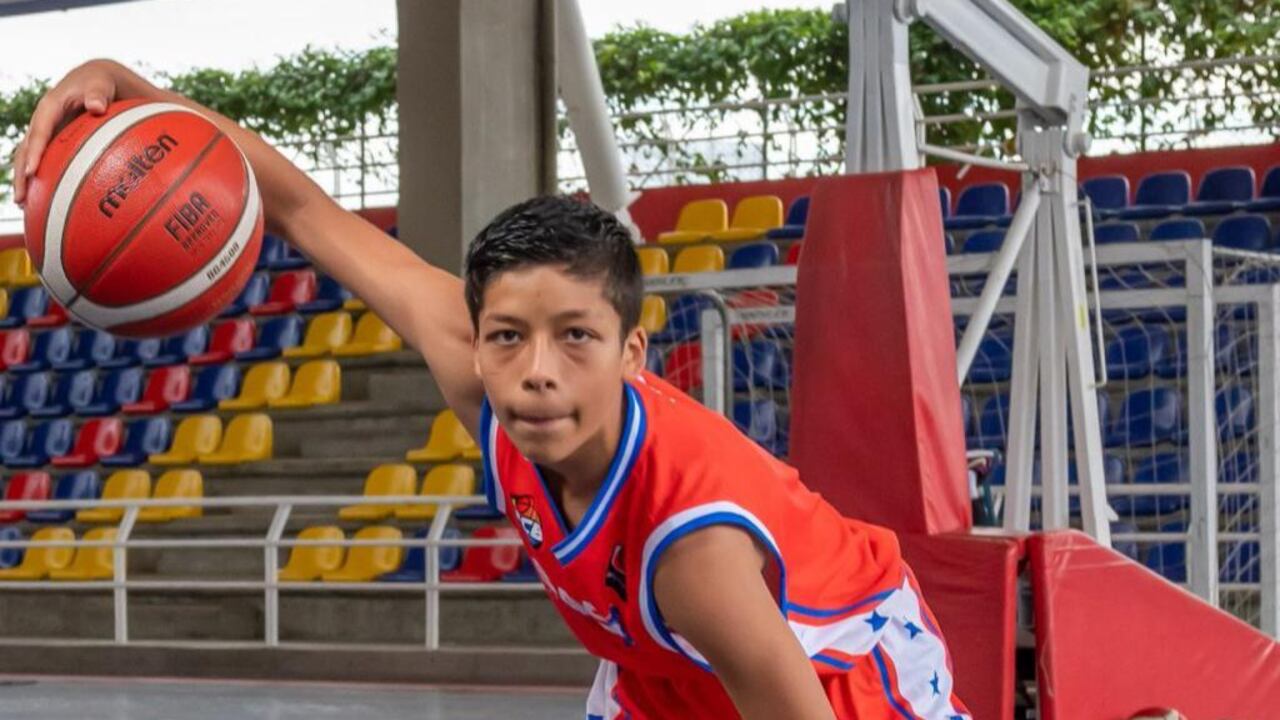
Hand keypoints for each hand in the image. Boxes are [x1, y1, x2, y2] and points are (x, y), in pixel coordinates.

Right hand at [11, 59, 134, 205]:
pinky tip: (41, 200)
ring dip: (24, 180)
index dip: (34, 151)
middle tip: (21, 198)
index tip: (32, 171)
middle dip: (21, 173)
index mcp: (50, 107)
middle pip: (26, 149)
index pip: (39, 130)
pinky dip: (39, 177)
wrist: (96, 79)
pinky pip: (42, 160)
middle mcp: (42, 120)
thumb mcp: (100, 83)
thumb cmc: (100, 82)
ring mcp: (46, 131)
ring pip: (29, 157)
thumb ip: (98, 93)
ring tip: (23, 205)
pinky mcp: (53, 140)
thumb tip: (97, 106)